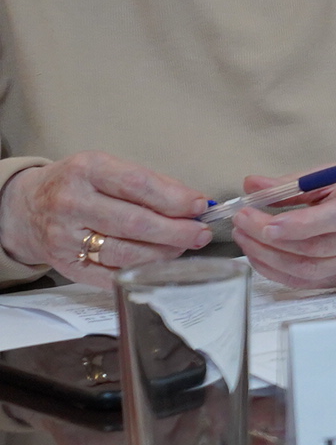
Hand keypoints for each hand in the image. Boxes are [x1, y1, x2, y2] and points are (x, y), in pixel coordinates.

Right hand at [0, 154, 209, 277]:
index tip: (200, 206)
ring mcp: (66, 238)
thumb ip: (149, 183)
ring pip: (126, 253)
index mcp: (86, 170)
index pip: (138, 185)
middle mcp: (72, 203)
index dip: (175, 199)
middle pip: (135, 223)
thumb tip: (193, 202)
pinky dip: (141, 272)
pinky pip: (111, 275)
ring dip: (164, 253)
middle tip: (201, 234)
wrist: (25, 207)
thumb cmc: (77, 185)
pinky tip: (159, 264)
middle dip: (177, 231)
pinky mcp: (65, 265)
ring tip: (183, 247)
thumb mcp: (106, 168)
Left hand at [227, 162, 335, 288]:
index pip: (334, 219)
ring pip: (305, 269)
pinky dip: (277, 272)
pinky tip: (260, 256)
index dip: (296, 224)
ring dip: (266, 256)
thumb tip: (253, 185)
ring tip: (244, 237)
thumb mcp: (334, 174)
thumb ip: (292, 182)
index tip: (261, 219)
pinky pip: (306, 282)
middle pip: (311, 248)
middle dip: (267, 237)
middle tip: (241, 221)